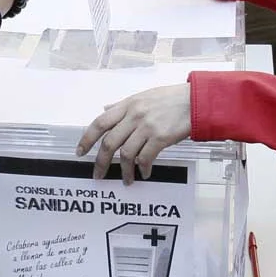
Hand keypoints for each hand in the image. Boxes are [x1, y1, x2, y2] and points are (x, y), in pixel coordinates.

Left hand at [76, 85, 191, 183]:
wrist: (195, 100)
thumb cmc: (171, 98)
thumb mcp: (143, 96)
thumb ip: (123, 106)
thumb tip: (105, 109)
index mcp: (127, 105)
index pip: (100, 123)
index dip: (87, 139)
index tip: (80, 152)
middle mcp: (134, 115)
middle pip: (109, 143)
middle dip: (100, 162)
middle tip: (98, 175)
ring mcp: (147, 127)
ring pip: (126, 154)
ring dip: (124, 171)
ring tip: (126, 180)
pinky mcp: (160, 137)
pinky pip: (145, 158)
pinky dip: (142, 169)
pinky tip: (144, 173)